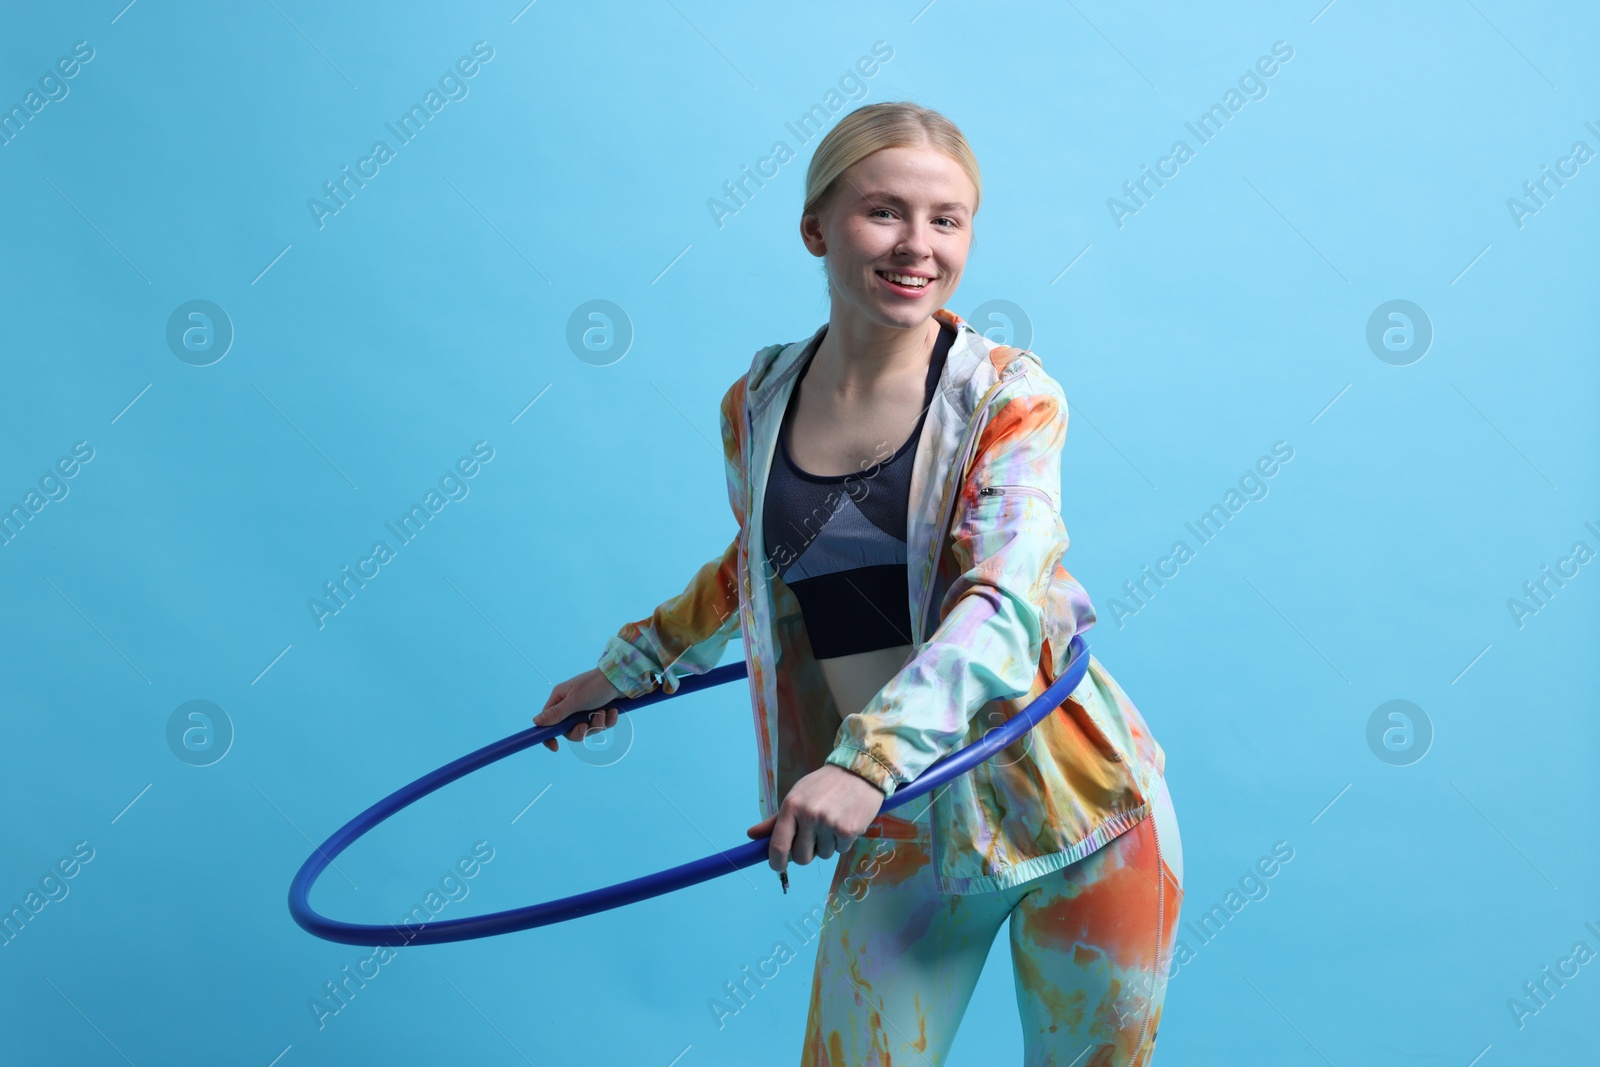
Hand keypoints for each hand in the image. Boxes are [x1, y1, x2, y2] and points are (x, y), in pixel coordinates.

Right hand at [533, 668, 623, 752]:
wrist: (621, 678)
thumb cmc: (595, 685)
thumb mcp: (575, 701)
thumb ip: (557, 713)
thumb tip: (536, 722)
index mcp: (560, 699)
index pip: (548, 721)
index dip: (549, 735)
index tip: (556, 747)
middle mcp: (571, 705)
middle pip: (569, 730)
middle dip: (581, 730)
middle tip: (587, 725)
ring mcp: (585, 709)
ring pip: (587, 729)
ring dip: (597, 723)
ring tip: (603, 712)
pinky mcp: (599, 711)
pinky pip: (600, 725)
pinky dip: (608, 720)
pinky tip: (613, 710)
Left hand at [745, 764, 884, 877]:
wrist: (858, 771)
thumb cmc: (824, 785)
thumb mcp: (797, 796)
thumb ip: (775, 820)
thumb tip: (751, 836)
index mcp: (791, 806)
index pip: (777, 845)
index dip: (776, 862)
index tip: (778, 866)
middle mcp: (809, 816)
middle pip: (801, 857)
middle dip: (807, 853)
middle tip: (814, 836)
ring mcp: (829, 824)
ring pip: (822, 855)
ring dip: (827, 845)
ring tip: (833, 823)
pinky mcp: (849, 831)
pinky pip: (840, 850)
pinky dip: (842, 842)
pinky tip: (845, 822)